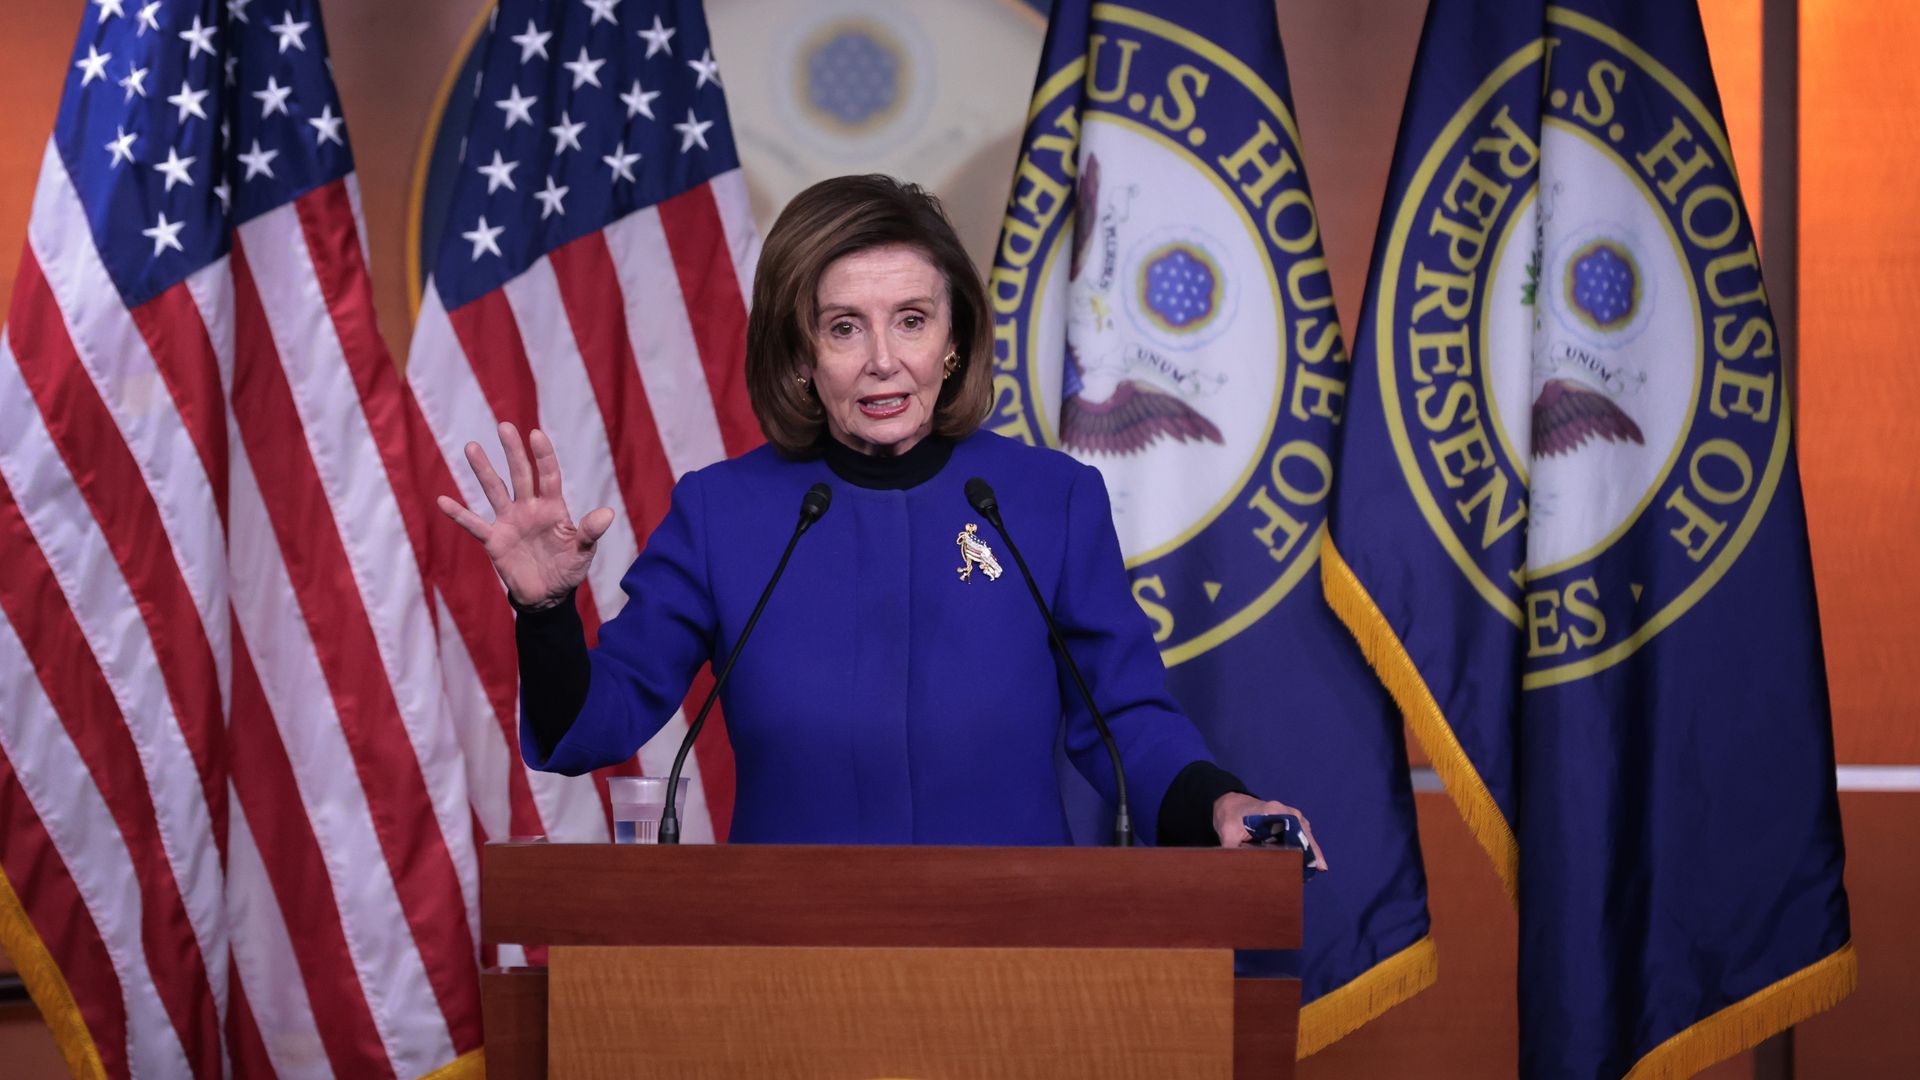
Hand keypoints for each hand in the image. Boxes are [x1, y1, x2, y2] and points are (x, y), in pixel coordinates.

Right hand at [435, 422, 615, 608]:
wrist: (547, 596)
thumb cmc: (568, 569)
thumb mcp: (583, 553)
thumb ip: (590, 532)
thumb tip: (608, 513)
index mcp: (553, 508)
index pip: (549, 476)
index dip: (543, 456)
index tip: (536, 434)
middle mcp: (529, 508)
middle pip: (520, 475)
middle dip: (513, 451)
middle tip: (504, 426)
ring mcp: (509, 522)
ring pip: (495, 490)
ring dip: (484, 470)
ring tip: (472, 447)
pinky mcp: (494, 540)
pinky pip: (474, 525)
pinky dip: (459, 514)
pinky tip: (442, 500)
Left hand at [1212, 792, 1327, 870]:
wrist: (1230, 803)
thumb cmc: (1230, 816)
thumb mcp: (1228, 833)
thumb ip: (1232, 850)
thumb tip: (1237, 870)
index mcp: (1274, 812)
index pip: (1296, 830)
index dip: (1306, 847)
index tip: (1316, 863)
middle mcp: (1286, 812)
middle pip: (1304, 833)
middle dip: (1312, 852)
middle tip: (1319, 869)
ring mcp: (1290, 815)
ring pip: (1305, 834)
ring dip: (1310, 850)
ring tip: (1316, 869)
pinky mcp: (1289, 821)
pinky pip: (1301, 835)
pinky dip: (1305, 847)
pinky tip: (1308, 862)